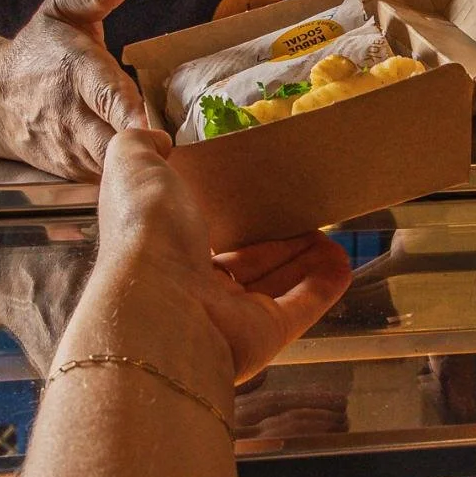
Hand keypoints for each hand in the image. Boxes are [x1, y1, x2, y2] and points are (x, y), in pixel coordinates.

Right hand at [0, 0, 151, 178]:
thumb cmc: (38, 50)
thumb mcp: (62, 10)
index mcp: (75, 71)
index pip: (106, 96)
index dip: (130, 114)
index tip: (152, 128)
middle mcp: (70, 115)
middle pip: (112, 143)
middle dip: (142, 146)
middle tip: (168, 143)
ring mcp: (70, 148)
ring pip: (112, 166)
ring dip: (138, 162)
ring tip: (159, 153)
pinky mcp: (72, 171)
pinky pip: (106, 178)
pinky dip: (124, 174)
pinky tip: (140, 162)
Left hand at [90, 131, 352, 383]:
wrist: (160, 304)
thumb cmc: (146, 232)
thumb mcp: (133, 168)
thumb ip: (138, 147)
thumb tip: (158, 140)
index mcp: (164, 250)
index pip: (201, 236)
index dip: (231, 219)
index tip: (258, 197)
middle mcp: (195, 289)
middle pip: (246, 264)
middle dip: (277, 243)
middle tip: (305, 217)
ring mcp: (231, 318)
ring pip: (275, 286)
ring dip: (305, 262)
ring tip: (331, 236)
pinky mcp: (265, 336)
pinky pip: (300, 309)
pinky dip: (323, 287)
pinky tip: (342, 262)